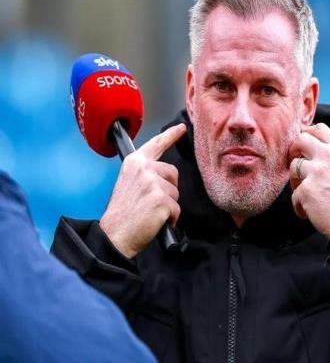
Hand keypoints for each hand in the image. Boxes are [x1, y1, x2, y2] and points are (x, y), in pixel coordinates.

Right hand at [99, 123, 186, 257]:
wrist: (115, 235)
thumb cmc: (122, 213)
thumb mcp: (128, 183)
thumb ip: (144, 173)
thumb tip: (162, 175)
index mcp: (134, 163)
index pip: (156, 144)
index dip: (171, 135)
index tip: (181, 128)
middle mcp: (144, 169)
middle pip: (173, 173)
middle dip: (168, 189)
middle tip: (150, 203)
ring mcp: (153, 183)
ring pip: (176, 193)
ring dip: (168, 206)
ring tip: (150, 212)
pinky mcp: (162, 199)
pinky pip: (177, 209)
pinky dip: (170, 219)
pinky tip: (155, 221)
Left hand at [288, 123, 329, 237]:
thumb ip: (329, 156)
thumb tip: (307, 148)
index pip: (318, 128)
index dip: (306, 134)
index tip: (302, 145)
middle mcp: (327, 156)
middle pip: (300, 140)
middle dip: (293, 151)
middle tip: (296, 164)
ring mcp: (316, 171)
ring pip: (293, 166)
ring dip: (296, 182)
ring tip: (306, 195)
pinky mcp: (306, 189)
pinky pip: (294, 194)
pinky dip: (299, 205)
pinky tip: (309, 212)